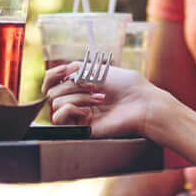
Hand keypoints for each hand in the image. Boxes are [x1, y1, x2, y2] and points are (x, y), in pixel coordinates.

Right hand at [43, 61, 161, 137]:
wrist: (142, 104)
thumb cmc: (128, 86)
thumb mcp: (100, 69)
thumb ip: (78, 68)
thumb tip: (62, 73)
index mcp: (82, 86)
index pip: (52, 82)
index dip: (53, 75)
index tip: (65, 70)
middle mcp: (78, 100)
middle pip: (52, 91)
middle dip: (71, 84)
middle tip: (93, 85)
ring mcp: (79, 115)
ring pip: (56, 102)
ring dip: (78, 96)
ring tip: (99, 99)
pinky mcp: (81, 128)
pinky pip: (59, 117)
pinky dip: (70, 109)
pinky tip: (87, 110)